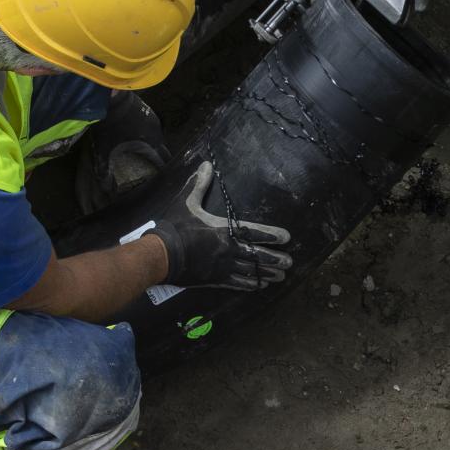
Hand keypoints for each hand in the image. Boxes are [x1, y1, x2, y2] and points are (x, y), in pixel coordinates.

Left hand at [74, 91, 172, 217]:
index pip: (163, 163)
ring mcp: (154, 120)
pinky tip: (140, 138)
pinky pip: (153, 128)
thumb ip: (104, 170)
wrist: (110, 95)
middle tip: (152, 171)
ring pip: (158, 138)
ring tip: (146, 156)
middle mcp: (157, 133)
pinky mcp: (149, 111)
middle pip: (162, 151)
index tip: (159, 181)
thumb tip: (105, 188)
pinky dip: (149, 135)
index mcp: (150, 145)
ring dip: (153, 147)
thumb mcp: (103, 149)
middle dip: (158, 161)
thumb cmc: (109, 124)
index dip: (162, 173)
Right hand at [148, 160, 290, 291]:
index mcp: (223, 230)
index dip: (271, 234)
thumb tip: (207, 164)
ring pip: (250, 271)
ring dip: (267, 274)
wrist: (160, 255)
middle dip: (275, 258)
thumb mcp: (186, 202)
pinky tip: (260, 285)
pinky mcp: (214, 279)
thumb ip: (199, 184)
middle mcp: (227, 250)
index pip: (253, 231)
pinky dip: (250, 285)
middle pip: (257, 255)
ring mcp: (222, 267)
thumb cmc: (174, 227)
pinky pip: (237, 283)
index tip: (287, 237)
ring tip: (281, 276)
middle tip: (289, 262)